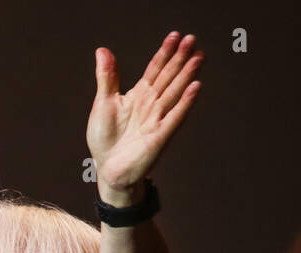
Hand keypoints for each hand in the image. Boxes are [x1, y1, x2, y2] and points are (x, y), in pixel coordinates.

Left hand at [87, 31, 202, 202]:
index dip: (164, 53)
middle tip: (192, 40)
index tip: (174, 36)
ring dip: (186, 75)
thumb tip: (103, 51)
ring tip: (198, 57)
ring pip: (174, 92)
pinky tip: (195, 88)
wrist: (108, 168)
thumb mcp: (103, 103)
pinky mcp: (160, 136)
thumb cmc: (105, 139)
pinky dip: (185, 103)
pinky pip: (175, 116)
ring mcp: (157, 119)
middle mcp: (151, 105)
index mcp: (139, 96)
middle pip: (168, 77)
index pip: (155, 69)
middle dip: (180, 58)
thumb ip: (107, 77)